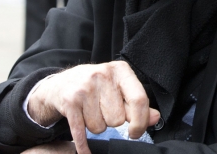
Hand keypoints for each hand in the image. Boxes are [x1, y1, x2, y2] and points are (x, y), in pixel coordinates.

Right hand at [28, 61, 159, 153]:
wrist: (60, 84)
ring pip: (99, 127)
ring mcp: (84, 88)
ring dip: (96, 126)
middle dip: (111, 122)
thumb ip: (138, 104)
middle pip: (117, 119)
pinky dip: (83, 145)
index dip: (140, 122)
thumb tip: (155, 117)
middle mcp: (102, 75)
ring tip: (90, 112)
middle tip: (103, 110)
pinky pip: (81, 133)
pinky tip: (86, 152)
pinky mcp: (70, 101)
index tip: (136, 132)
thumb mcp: (119, 88)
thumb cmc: (96, 87)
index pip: (139, 100)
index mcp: (120, 70)